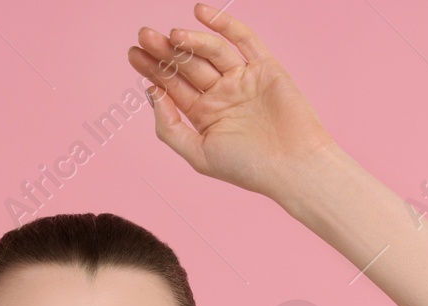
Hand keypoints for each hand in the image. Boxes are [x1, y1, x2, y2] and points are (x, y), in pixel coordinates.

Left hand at [127, 4, 337, 200]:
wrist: (294, 167)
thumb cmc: (248, 168)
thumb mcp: (198, 154)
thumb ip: (170, 127)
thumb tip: (152, 92)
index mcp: (204, 115)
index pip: (172, 86)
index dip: (152, 69)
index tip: (133, 54)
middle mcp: (221, 94)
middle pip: (187, 66)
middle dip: (165, 52)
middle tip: (144, 36)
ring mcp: (242, 79)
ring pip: (210, 52)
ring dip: (190, 41)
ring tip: (171, 35)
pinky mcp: (265, 68)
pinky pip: (243, 40)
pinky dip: (223, 24)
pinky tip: (200, 12)